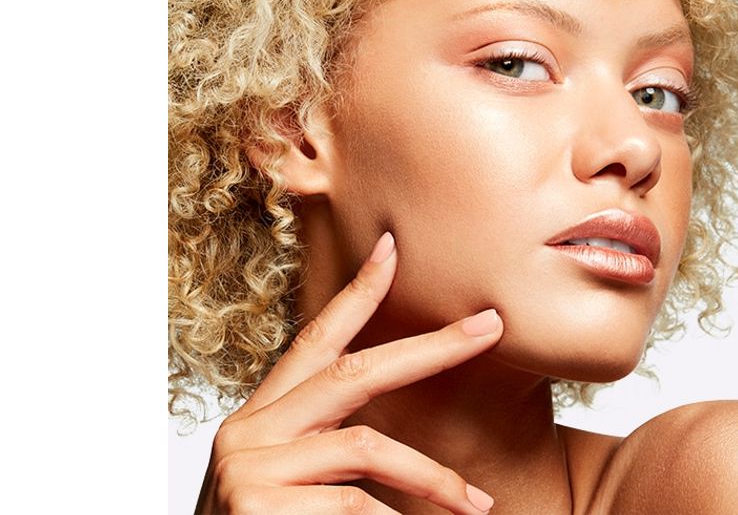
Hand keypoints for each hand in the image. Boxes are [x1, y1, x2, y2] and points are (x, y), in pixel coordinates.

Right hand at [194, 232, 502, 513]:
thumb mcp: (287, 485)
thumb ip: (327, 453)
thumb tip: (392, 449)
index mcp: (261, 418)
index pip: (314, 341)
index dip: (356, 294)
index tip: (392, 248)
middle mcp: (248, 431)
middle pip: (354, 371)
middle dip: (431, 347)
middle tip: (490, 327)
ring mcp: (248, 466)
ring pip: (366, 446)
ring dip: (433, 478)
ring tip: (477, 506)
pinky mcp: (254, 504)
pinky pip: (354, 504)